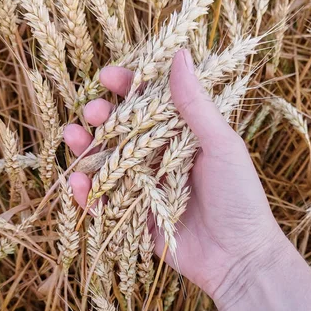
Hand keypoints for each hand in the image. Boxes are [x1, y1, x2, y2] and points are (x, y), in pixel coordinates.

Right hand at [64, 50, 286, 302]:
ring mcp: (147, 189)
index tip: (109, 76)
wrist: (239, 257)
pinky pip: (106, 203)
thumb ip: (195, 105)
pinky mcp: (136, 219)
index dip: (128, 88)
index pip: (151, 104)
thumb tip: (181, 53)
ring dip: (86, 150)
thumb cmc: (239, 196)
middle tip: (93, 112)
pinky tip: (75, 182)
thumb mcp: (221, 145)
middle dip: (103, 118)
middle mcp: (163, 159)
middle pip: (124, 131)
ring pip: (109, 164)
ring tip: (71, 138)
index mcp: (185, 137)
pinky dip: (87, 194)